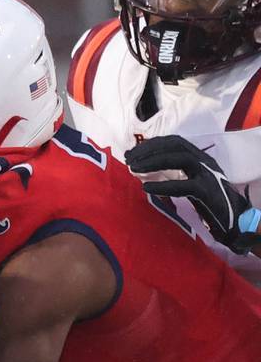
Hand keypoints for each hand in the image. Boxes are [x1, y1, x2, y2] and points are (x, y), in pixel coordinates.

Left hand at [126, 135, 260, 252]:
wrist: (234, 219)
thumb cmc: (207, 201)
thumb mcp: (189, 181)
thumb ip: (171, 173)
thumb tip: (142, 168)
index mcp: (199, 157)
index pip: (173, 142)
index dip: (151, 144)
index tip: (131, 152)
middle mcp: (204, 161)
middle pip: (175, 145)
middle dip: (149, 149)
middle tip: (129, 159)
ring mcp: (207, 174)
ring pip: (181, 159)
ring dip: (154, 162)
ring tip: (134, 169)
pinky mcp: (207, 191)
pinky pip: (185, 185)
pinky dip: (163, 186)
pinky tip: (146, 188)